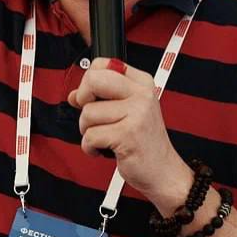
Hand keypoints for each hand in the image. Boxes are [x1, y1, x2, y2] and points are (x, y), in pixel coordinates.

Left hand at [67, 57, 184, 198]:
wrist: (163, 171)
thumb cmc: (143, 142)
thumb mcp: (128, 111)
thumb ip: (101, 97)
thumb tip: (74, 94)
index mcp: (142, 83)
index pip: (102, 64)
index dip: (88, 81)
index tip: (92, 97)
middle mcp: (142, 94)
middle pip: (93, 80)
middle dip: (83, 100)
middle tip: (93, 117)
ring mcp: (137, 114)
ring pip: (88, 112)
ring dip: (88, 130)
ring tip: (106, 137)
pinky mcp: (128, 135)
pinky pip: (90, 136)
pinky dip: (90, 147)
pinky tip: (104, 149)